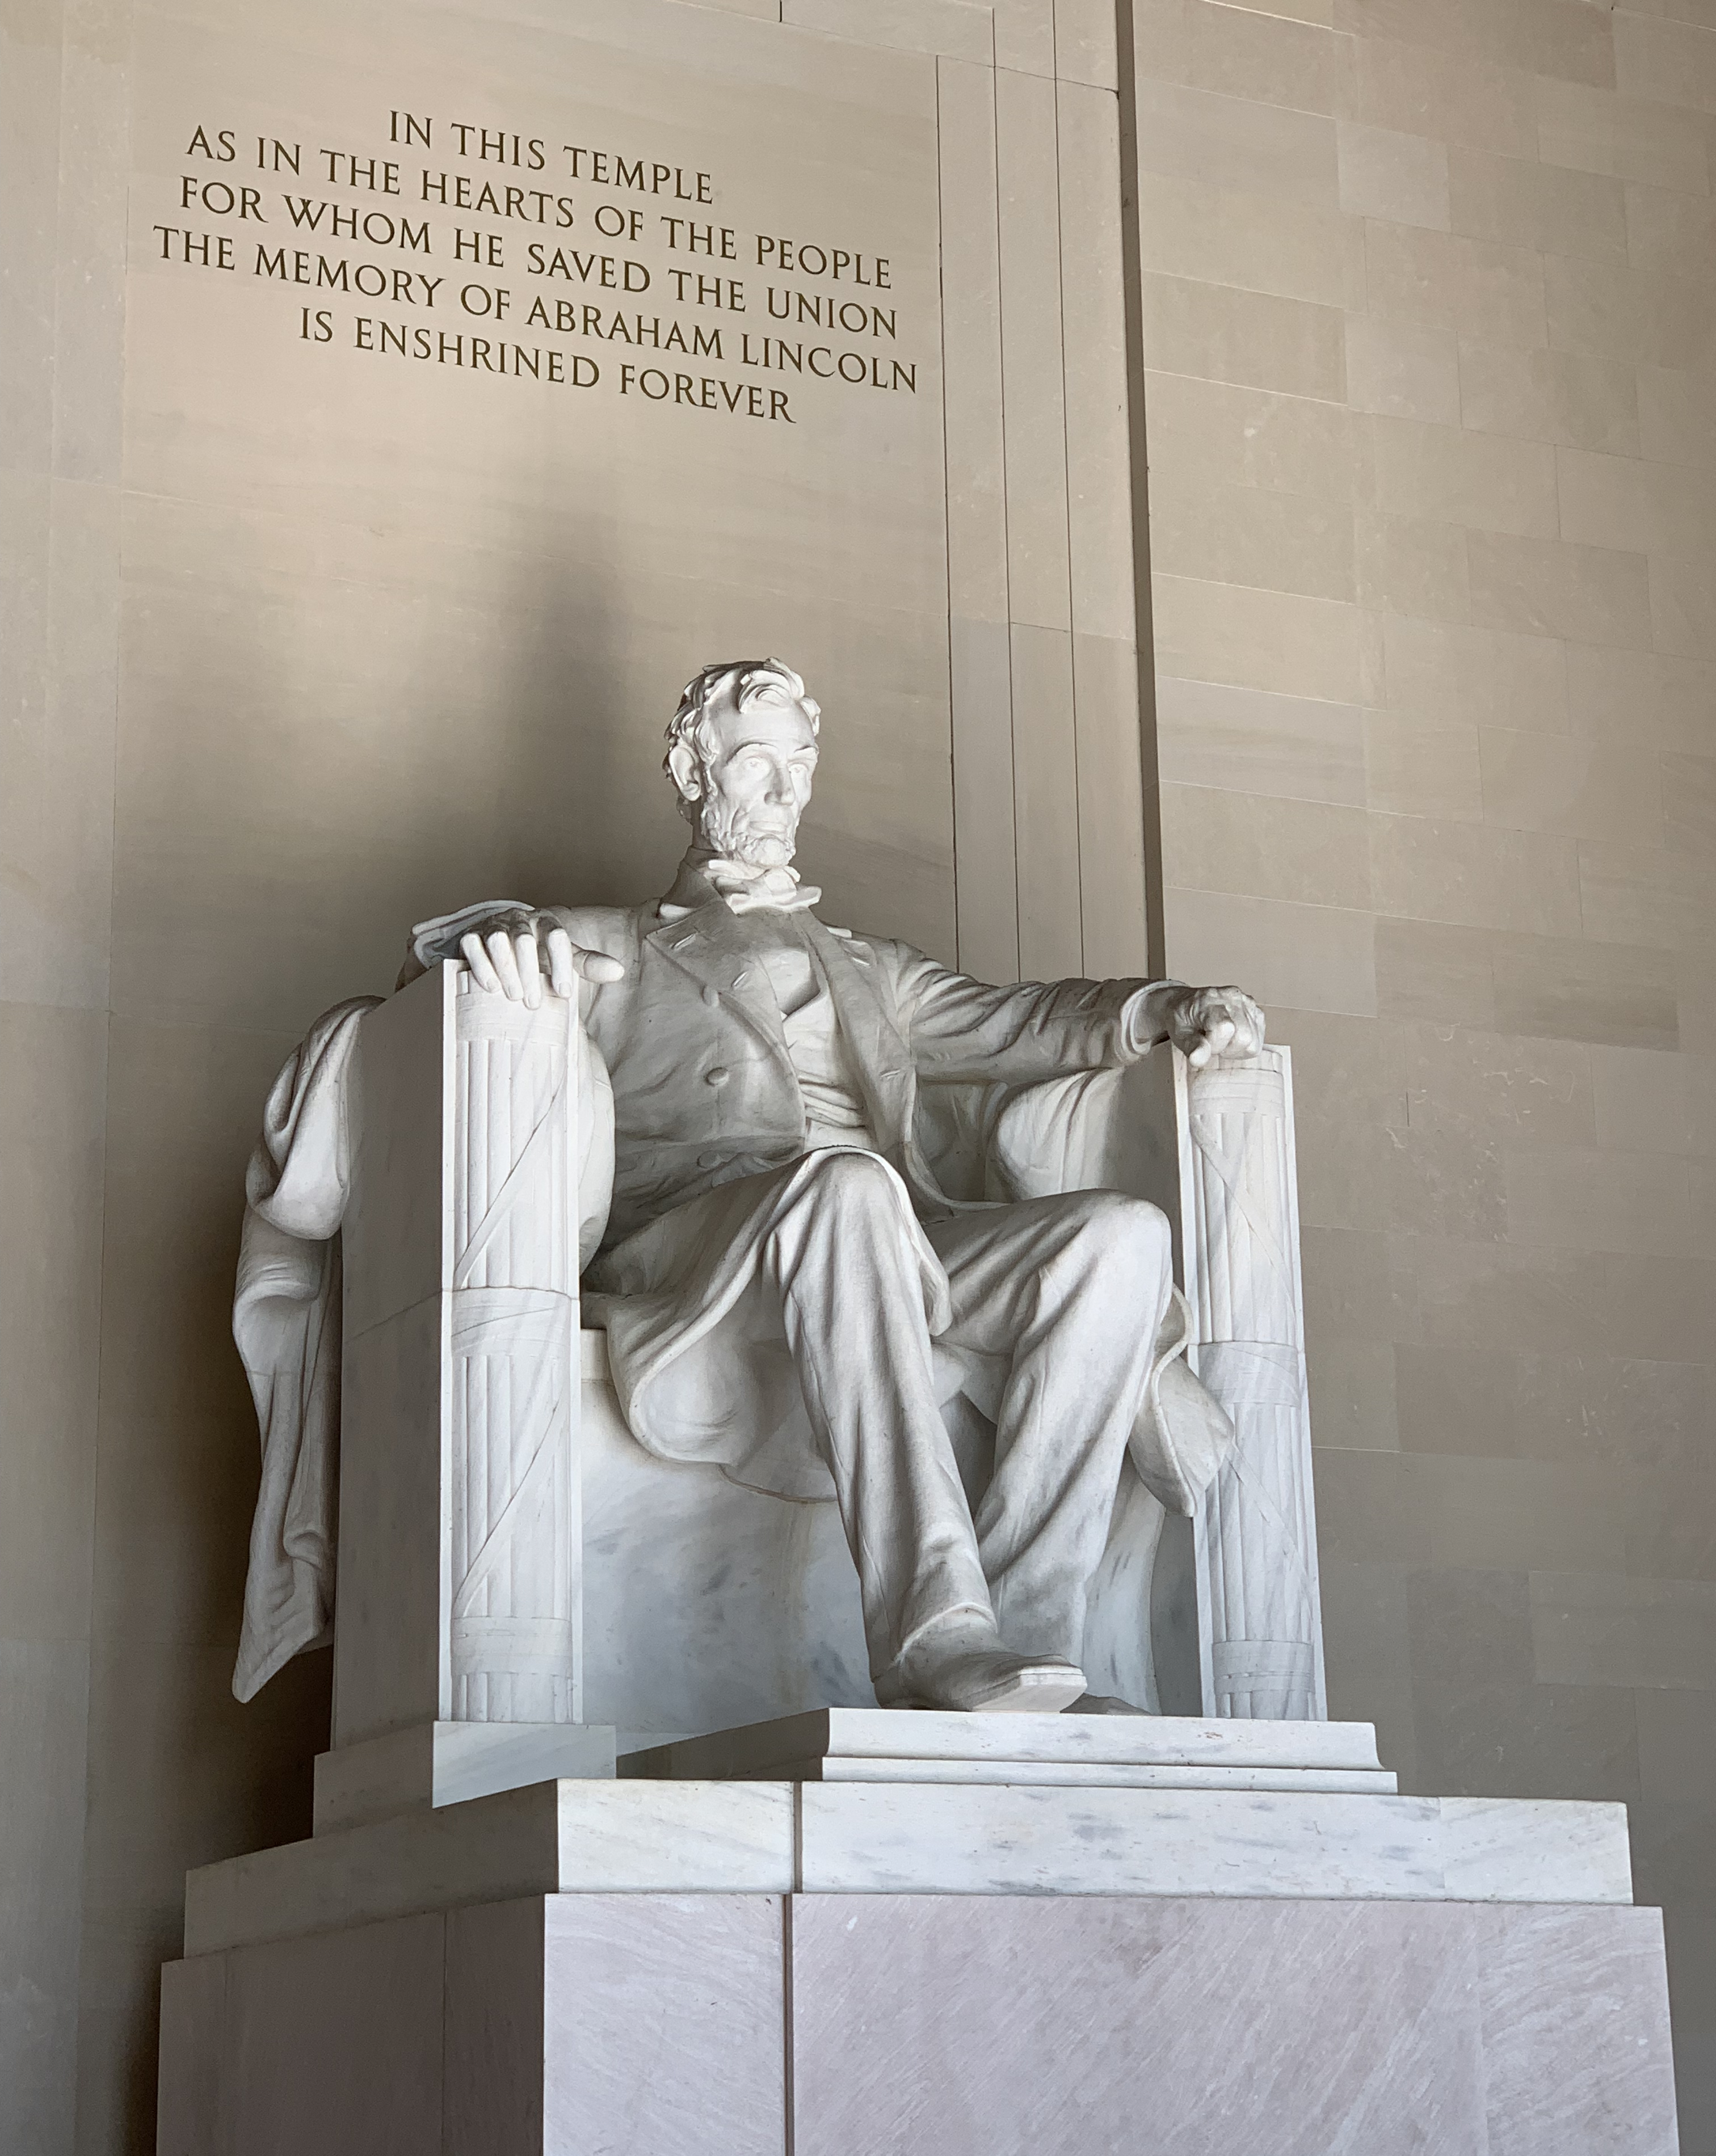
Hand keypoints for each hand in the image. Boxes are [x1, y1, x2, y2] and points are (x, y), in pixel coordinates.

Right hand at [459, 909, 623, 1006]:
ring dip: (507, 971)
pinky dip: (481, 966)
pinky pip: (472, 945)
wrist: (501, 945)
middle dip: (529, 973)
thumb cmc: (538, 956)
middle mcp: (520, 921)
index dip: (561, 964)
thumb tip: (618, 972)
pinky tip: (492, 987)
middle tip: (533, 1003)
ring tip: (513, 997)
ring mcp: (494, 926)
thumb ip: (588, 964)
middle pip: (524, 940)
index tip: (563, 993)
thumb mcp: (564, 959)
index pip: (557, 936)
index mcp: (546, 923)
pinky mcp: (471, 935)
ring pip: (497, 940)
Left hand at [1163, 983, 1264, 1069]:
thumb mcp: (1178, 1033)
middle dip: (1226, 1048)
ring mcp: (1247, 1003)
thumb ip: (1191, 1046)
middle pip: (1244, 1038)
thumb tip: (1199, 1059)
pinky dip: (1243, 1046)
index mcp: (1209, 1000)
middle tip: (1211, 1041)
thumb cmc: (1182, 1018)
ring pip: (1253, 1042)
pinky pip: (1258, 1042)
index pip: (1226, 1028)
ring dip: (1235, 1048)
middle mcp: (1232, 998)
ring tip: (1220, 1038)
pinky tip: (1231, 1038)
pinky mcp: (1256, 1011)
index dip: (1215, 1044)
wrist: (1185, 1003)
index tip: (1203, 1042)